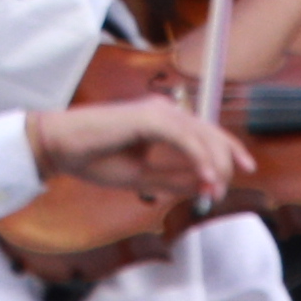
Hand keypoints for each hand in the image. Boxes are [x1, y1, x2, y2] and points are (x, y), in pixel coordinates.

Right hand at [29, 95, 247, 204]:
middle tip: (222, 190)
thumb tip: (207, 186)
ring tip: (216, 189)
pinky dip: (198, 158)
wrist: (60, 146)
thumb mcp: (142, 176)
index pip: (205, 133)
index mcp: (162, 121)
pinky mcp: (147, 117)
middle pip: (210, 132)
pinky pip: (183, 137)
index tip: (240, 174)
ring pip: (201, 134)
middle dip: (226, 160)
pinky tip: (206, 177)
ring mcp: (156, 111)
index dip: (228, 151)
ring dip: (214, 163)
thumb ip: (174, 179)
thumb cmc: (95, 158)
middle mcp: (164, 111)